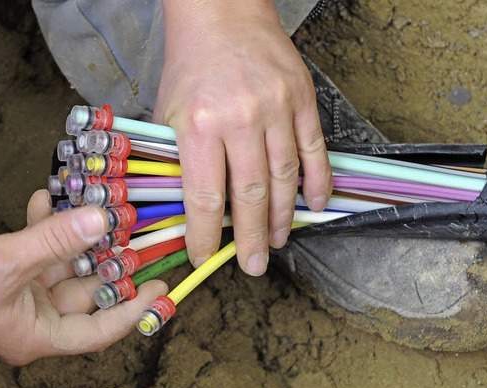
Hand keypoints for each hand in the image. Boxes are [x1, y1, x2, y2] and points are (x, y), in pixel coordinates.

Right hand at [0, 190, 166, 364]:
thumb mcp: (5, 261)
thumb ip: (57, 241)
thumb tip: (103, 220)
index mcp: (34, 335)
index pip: (99, 331)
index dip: (134, 310)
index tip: (160, 286)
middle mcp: (30, 317)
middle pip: (85, 293)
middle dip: (108, 261)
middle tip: (134, 234)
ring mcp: (17, 293)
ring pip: (62, 265)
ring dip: (76, 236)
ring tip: (96, 208)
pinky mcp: (3, 270)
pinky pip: (35, 249)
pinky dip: (43, 226)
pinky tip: (47, 199)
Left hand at [153, 0, 332, 275]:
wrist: (223, 14)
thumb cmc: (192, 65)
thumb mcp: (168, 113)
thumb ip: (179, 159)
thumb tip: (193, 209)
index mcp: (199, 124)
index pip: (205, 197)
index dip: (206, 235)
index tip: (206, 257)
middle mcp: (240, 119)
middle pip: (250, 195)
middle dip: (252, 238)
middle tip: (254, 265)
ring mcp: (277, 109)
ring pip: (285, 179)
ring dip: (284, 217)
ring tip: (278, 240)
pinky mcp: (302, 100)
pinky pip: (314, 151)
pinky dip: (318, 182)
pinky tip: (316, 205)